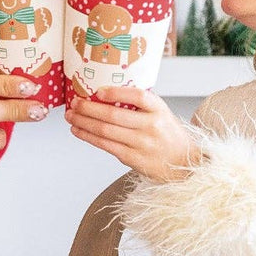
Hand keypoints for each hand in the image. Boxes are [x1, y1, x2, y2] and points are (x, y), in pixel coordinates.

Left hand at [65, 87, 200, 181]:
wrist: (185, 165)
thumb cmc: (169, 136)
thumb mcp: (162, 113)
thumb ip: (140, 104)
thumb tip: (105, 92)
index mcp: (160, 110)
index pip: (138, 96)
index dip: (116, 92)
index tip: (98, 90)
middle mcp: (152, 126)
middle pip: (114, 115)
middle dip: (88, 108)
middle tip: (74, 102)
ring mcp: (142, 144)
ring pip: (105, 131)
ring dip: (84, 122)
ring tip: (71, 116)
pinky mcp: (134, 159)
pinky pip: (106, 146)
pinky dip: (89, 137)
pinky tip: (78, 131)